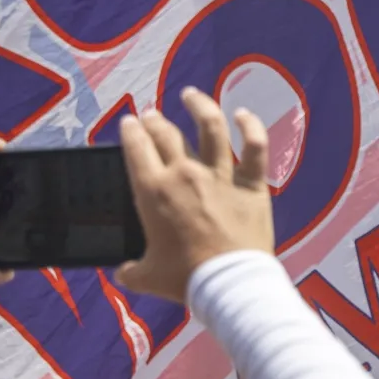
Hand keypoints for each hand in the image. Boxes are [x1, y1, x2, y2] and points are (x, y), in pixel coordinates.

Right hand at [114, 88, 272, 303]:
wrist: (228, 283)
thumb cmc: (185, 279)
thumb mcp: (147, 276)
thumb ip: (131, 270)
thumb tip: (124, 273)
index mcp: (153, 191)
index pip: (136, 147)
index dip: (130, 131)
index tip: (129, 123)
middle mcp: (184, 174)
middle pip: (166, 134)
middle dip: (154, 120)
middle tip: (150, 114)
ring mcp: (220, 175)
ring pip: (210, 126)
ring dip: (199, 106)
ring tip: (191, 95)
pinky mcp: (252, 183)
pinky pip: (255, 146)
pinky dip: (251, 126)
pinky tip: (244, 114)